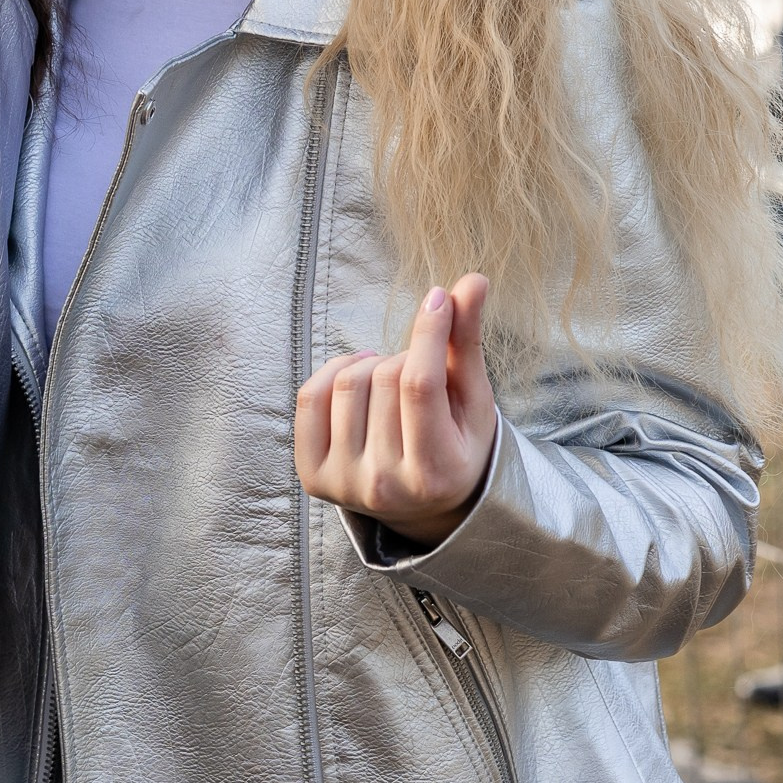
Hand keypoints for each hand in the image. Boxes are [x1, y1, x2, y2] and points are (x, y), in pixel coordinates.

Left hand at [295, 273, 497, 547]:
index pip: (420, 386)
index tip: (437, 298)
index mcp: (435, 473)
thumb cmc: (457, 443)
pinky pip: (310, 396)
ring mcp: (344, 484)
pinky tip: (357, 376)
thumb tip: (473, 279)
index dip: (428, 332)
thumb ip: (467, 342)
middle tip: (417, 369)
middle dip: (405, 357)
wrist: (425, 503)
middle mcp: (385, 486)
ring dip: (370, 365)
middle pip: (384, 380)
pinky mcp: (313, 476)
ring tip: (391, 379)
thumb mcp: (472, 400)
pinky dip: (333, 372)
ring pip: (346, 383)